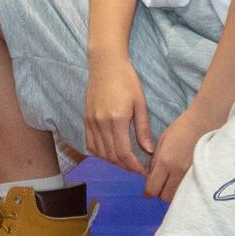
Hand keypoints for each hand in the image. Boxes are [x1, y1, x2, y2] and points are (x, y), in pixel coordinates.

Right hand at [82, 56, 153, 172]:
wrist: (105, 64)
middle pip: (112, 156)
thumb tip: (148, 150)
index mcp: (117, 119)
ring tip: (126, 161)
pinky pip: (90, 143)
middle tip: (137, 168)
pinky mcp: (86, 119)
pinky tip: (110, 152)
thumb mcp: (140, 103)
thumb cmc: (126, 80)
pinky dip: (100, 153)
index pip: (124, 154)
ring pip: (100, 152)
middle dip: (125, 166)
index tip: (142, 171)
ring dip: (113, 161)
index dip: (133, 166)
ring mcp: (91, 121)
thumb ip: (143, 128)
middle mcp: (101, 123)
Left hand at [144, 106, 204, 201]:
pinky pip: (189, 190)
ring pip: (178, 196)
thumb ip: (156, 160)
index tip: (148, 190)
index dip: (148, 191)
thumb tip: (152, 175)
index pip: (152, 188)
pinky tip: (184, 181)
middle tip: (162, 185)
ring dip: (173, 192)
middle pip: (165, 196)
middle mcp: (177, 171)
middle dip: (160, 193)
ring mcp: (191, 174)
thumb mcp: (163, 141)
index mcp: (165, 161)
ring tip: (173, 182)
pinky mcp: (201, 174)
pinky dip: (185, 189)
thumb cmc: (182, 127)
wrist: (205, 121)